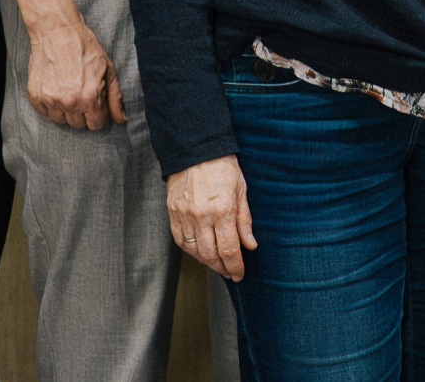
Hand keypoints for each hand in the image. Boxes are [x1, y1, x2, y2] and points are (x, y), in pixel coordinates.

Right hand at [25, 15, 124, 130]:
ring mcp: (50, 100)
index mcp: (90, 97)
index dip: (98, 115)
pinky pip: (45, 113)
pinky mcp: (35, 96)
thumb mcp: (108, 70)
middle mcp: (69, 102)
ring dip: (66, 110)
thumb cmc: (85, 48)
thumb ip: (115, 98)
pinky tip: (56, 89)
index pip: (96, 124)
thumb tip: (121, 119)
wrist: (58, 31)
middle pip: (78, 124)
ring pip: (61, 120)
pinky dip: (50, 105)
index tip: (96, 105)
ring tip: (68, 90)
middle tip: (82, 93)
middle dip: (83, 112)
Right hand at [167, 156, 256, 281]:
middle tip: (229, 273)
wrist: (196, 150)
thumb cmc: (222, 166)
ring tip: (217, 264)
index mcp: (223, 211)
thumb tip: (250, 244)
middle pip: (211, 255)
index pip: (230, 250)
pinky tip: (200, 252)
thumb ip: (245, 220)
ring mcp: (185, 216)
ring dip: (207, 262)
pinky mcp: (173, 214)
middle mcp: (202, 217)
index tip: (239, 274)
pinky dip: (191, 251)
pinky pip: (181, 241)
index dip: (235, 266)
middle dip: (222, 268)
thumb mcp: (241, 189)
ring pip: (195, 251)